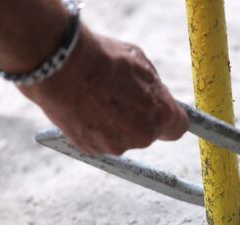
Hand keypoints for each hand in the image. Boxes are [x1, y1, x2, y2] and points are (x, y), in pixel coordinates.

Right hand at [19, 27, 189, 154]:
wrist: (61, 66)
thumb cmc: (103, 60)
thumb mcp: (140, 64)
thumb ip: (154, 88)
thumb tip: (156, 96)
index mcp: (161, 115)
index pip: (177, 127)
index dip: (169, 117)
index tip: (162, 111)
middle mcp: (142, 136)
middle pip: (148, 132)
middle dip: (139, 117)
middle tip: (120, 94)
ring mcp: (114, 146)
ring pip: (123, 137)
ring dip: (115, 123)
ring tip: (98, 98)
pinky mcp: (90, 149)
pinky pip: (100, 140)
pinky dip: (95, 128)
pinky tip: (85, 107)